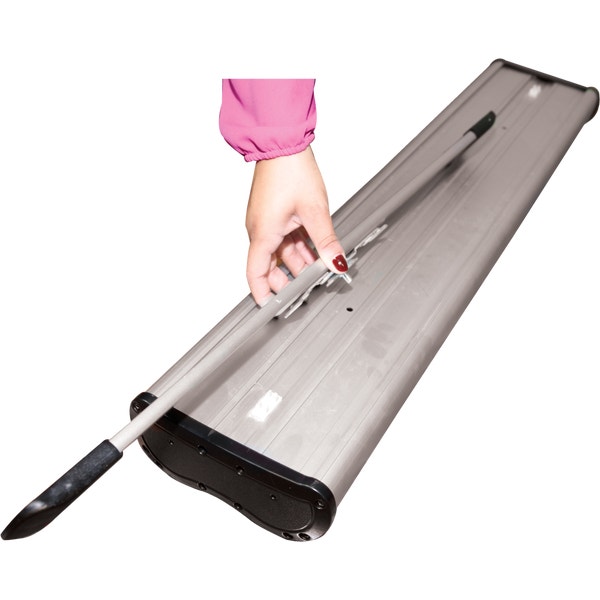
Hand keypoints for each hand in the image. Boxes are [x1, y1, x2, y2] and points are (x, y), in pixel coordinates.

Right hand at [245, 146, 346, 305]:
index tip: (272, 308)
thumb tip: (336, 262)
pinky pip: (284, 238)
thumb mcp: (315, 211)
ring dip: (299, 262)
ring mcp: (266, 222)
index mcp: (263, 233)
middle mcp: (260, 230)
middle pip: (270, 267)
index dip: (263, 295)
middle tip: (310, 287)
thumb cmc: (291, 170)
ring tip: (320, 266)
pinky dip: (299, 246)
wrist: (283, 142)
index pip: (255, 275)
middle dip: (289, 278)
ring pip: (281, 252)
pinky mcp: (273, 214)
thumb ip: (326, 242)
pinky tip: (316, 250)